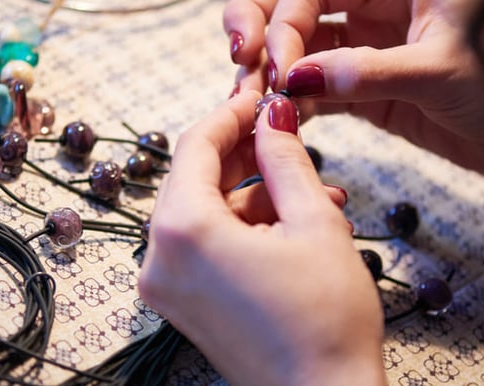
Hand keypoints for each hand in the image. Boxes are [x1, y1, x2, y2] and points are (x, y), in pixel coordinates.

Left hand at [138, 91, 385, 385]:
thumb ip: (285, 159)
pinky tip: (294, 225)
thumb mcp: (314, 223)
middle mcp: (158, 259)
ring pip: (205, 214)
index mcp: (183, 231)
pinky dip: (244, 230)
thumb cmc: (325, 320)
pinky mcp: (183, 305)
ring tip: (316, 194)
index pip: (195, 147)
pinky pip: (206, 247)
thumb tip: (273, 116)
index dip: (231, 115)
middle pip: (194, 180)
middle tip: (285, 137)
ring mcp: (167, 286)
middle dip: (244, 156)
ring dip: (254, 196)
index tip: (260, 97)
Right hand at [224, 0, 483, 216]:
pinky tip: (282, 116)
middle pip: (300, 7)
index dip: (286, 14)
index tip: (278, 60)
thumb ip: (368, 73)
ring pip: (304, 49)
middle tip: (247, 65)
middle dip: (266, 32)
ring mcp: (369, 50)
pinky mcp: (368, 90)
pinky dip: (297, 101)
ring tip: (255, 100)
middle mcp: (377, 8)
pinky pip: (319, 88)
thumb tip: (298, 77)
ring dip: (275, 71)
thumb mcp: (441, 70)